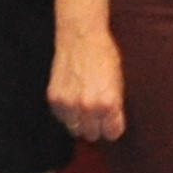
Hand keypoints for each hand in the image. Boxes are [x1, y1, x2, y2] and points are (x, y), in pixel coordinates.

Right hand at [46, 0, 124, 141]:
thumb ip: (115, 106)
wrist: (81, 37)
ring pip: (75, 129)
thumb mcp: (119, 82)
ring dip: (80, 121)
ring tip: (84, 106)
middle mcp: (89, 107)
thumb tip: (110, 124)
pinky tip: (72, 99)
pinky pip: (61, 118)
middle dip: (96, 126)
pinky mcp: (54, 99)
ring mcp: (69, 104)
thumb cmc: (104, 56)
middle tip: (97, 114)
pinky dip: (66, 112)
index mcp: (109, 104)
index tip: (112, 122)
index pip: (112, 133)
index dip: (113, 127)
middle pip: (92, 134)